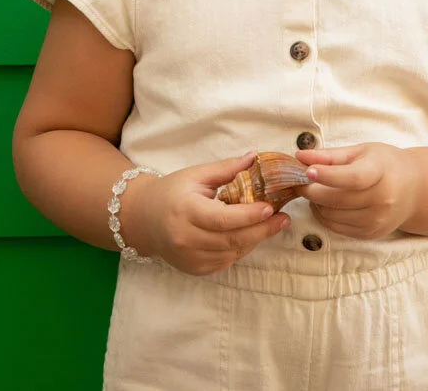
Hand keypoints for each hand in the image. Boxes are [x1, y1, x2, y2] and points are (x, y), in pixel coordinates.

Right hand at [121, 151, 289, 274]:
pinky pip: (226, 261)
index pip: (222, 218)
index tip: (270, 207)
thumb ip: (226, 169)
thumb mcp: (196, 175)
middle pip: (231, 239)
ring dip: (255, 239)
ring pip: (232, 253)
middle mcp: (186, 239)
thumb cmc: (172, 191)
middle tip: (284, 219)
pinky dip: (242, 249)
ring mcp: (190, 258)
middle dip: (261, 230)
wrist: (143, 219)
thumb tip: (255, 157)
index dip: (248, 215)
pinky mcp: (195, 269)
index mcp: (186, 211)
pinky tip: (252, 235)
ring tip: (274, 224)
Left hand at [295, 142, 420, 239]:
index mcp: (381, 172)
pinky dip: (324, 215)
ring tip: (315, 189)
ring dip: (316, 203)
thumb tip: (299, 157)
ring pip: (332, 215)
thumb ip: (329, 155)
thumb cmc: (385, 164)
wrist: (413, 189)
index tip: (306, 171)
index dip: (327, 175)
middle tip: (298, 179)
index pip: (353, 178)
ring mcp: (376, 220)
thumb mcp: (361, 151)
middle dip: (311, 190)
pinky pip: (336, 228)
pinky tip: (324, 203)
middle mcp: (382, 200)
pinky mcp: (370, 235)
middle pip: (337, 199)